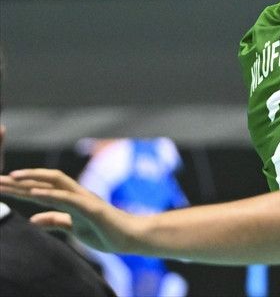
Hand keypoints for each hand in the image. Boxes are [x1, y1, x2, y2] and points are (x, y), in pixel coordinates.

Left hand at [0, 169, 139, 253]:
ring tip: (13, 178)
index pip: (42, 188)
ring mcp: (84, 199)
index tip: (2, 184)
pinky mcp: (91, 208)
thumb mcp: (75, 227)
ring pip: (55, 184)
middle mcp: (76, 194)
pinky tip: (35, 193)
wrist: (131, 236)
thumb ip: (56, 221)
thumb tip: (34, 219)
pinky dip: (51, 195)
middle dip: (21, 180)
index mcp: (71, 199)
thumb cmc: (106, 231)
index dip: (22, 186)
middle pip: (45, 181)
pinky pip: (68, 199)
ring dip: (32, 181)